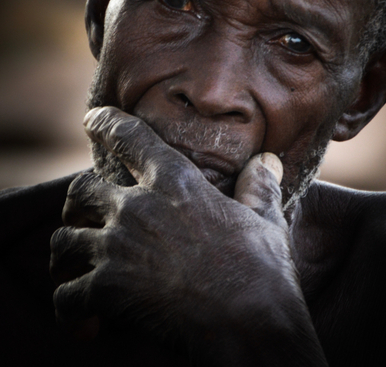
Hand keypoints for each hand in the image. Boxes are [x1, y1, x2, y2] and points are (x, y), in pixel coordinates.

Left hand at [50, 107, 326, 364]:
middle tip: (81, 211)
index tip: (92, 119)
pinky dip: (68, 307)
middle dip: (76, 200)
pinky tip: (85, 320)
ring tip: (71, 265)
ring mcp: (119, 248)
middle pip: (81, 190)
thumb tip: (268, 160)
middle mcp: (138, 208)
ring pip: (63, 240)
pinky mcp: (109, 290)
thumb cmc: (261, 268)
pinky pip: (66, 296)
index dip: (106, 122)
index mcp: (175, 182)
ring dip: (65, 254)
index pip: (130, 137)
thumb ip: (258, 186)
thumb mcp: (265, 219)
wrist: (251, 322)